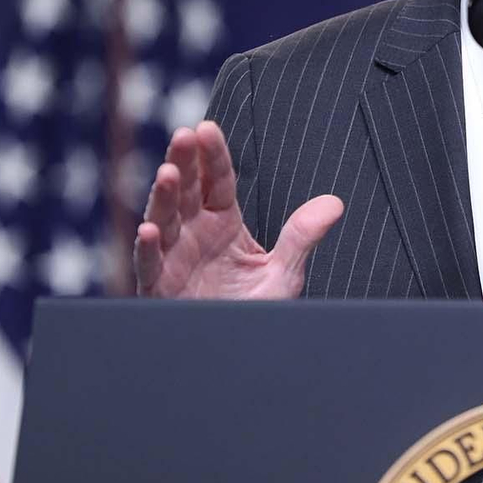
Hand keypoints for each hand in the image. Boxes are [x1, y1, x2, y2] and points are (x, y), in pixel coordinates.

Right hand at [133, 120, 342, 298]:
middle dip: (183, 162)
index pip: (218, 180)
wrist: (236, 354)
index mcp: (223, 222)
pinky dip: (148, 248)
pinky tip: (151, 230)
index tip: (207, 129)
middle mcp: (194, 233)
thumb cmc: (254, 310)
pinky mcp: (159, 288)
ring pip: (164, 220)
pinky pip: (151, 265)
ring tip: (168, 173)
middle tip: (184, 136)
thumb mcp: (284, 273)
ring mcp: (174, 258)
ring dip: (163, 197)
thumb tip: (334, 204)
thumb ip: (302, 237)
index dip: (212, 155)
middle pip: (186, 190)